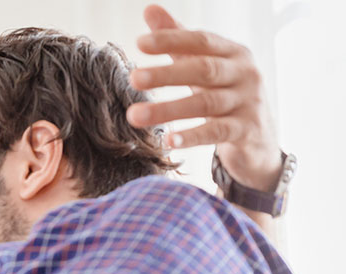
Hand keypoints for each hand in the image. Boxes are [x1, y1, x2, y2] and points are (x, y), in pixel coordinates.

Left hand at [127, 4, 282, 190]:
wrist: (259, 136)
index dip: (171, 40)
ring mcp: (248, 102)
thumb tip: (149, 8)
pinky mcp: (247, 131)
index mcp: (233, 52)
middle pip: (204, 69)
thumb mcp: (203, 63)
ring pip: (205, 104)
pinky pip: (216, 132)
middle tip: (133, 78)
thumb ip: (178, 40)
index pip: (201, 40)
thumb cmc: (224, 92)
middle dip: (166, 74)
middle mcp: (244, 73)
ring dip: (167, 110)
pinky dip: (191, 136)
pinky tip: (167, 140)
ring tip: (134, 116)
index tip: (139, 43)